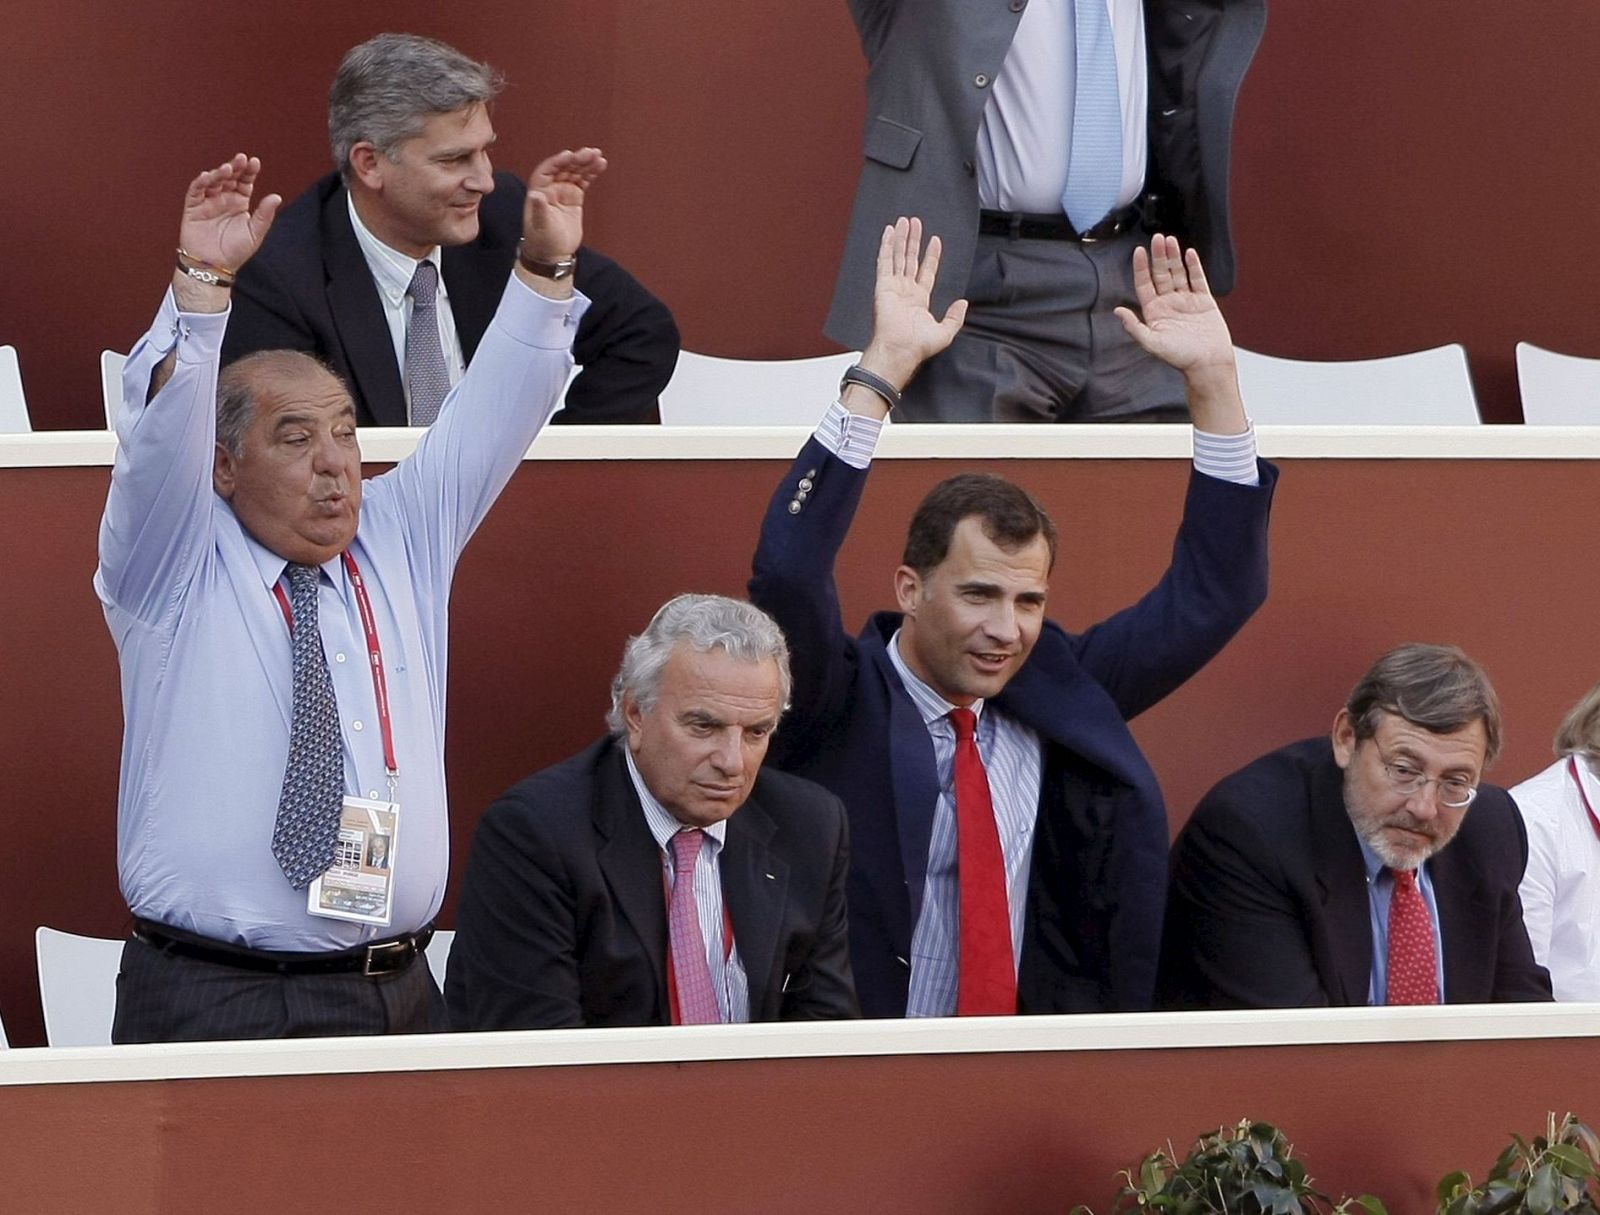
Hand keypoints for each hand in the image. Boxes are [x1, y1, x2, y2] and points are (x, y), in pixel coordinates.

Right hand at [177, 154, 279, 272]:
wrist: (214, 266)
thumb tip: (277, 197)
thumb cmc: (235, 252)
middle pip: (229, 178)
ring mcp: (207, 202)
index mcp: (239, 203)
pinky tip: (208, 176)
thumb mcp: (254, 233)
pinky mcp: (193, 207)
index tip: (254, 162)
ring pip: (213, 181)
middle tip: (241, 159)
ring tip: (227, 168)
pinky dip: (201, 183)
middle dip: (235, 167)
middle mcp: (223, 199)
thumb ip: (264, 215)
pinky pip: (195, 191)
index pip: (244, 182)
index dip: (249, 172)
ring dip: (219, 173)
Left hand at [521, 147, 606, 261]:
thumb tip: (535, 195)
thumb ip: (539, 210)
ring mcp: (563, 191)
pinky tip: (600, 165)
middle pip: (564, 168)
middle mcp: (551, 188)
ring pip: (575, 172)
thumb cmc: (542, 241)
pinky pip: (584, 181)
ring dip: (586, 163)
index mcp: (539, 191)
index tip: (570, 155)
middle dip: (576, 160)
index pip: (547, 171)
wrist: (553, 254)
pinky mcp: (575, 197)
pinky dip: (591, 173)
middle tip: (590, 153)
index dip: (558, 162)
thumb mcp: (540, 226)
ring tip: (598, 155)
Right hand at [858, 217, 967, 391]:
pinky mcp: (883, 286)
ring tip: (904, 221)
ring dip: (901, 239)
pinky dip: (887, 246)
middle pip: (910, 259)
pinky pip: (885, 262)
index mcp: (919, 300)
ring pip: (898, 256)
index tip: (935, 240)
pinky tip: (890, 233)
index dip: (931, 256)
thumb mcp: (946, 332)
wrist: (900, 350)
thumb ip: (955, 317)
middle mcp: (905, 291)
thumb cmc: (918, 346)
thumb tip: (963, 303)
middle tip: (916, 223)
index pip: (926, 271)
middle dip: (914, 241)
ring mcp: (893, 287)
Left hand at [1113, 234, 1234, 375]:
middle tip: (1158, 237)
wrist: (1208, 364)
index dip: (1141, 268)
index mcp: (1154, 312)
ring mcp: (1186, 301)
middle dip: (1159, 256)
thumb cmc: (1180, 358)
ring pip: (1178, 273)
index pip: (1144, 284)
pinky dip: (1194, 266)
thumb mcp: (1152, 343)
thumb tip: (1117, 310)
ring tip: (1170, 240)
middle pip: (1161, 274)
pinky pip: (1197, 279)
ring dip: (1174, 257)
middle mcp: (1168, 304)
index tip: (1139, 250)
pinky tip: (1189, 253)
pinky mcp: (1204, 301)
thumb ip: (1134, 327)